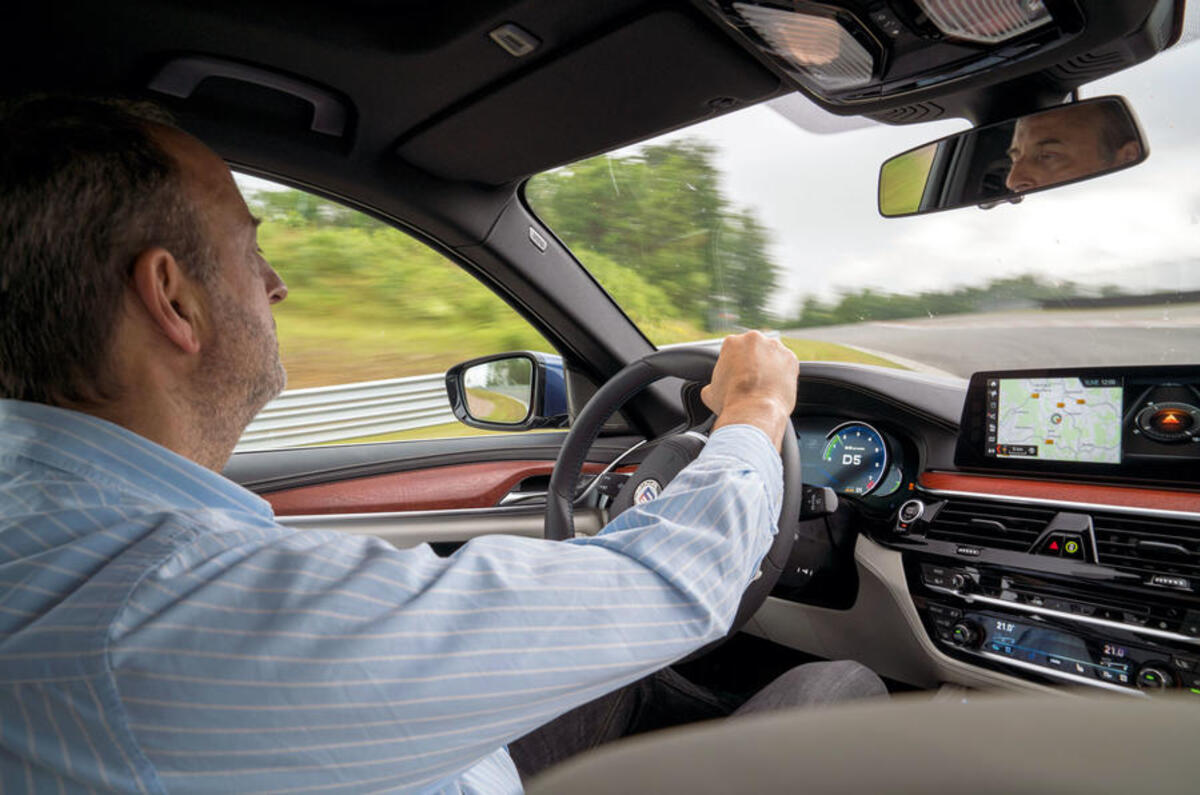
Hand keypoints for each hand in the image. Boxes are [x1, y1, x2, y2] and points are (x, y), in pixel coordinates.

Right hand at [701, 331, 797, 449]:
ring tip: (765, 385)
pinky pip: (787, 364)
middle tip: (751, 381)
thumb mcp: (709, 393)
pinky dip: (783, 374)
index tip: (736, 377)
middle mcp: (754, 339)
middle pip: (754, 349)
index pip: (733, 350)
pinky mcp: (791, 358)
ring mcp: (775, 347)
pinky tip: (776, 387)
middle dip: (753, 362)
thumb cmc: (731, 401)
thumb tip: (710, 389)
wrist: (754, 411)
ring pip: (772, 355)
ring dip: (769, 366)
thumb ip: (711, 384)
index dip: (734, 365)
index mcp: (732, 342)